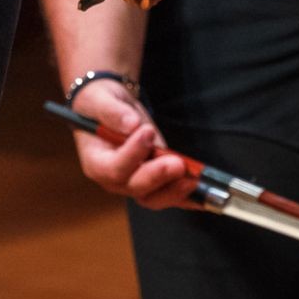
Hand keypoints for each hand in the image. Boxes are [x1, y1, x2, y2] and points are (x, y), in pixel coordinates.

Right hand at [69, 79, 197, 209]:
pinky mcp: (154, 182)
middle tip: (177, 162)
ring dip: (175, 190)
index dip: (132, 155)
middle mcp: (114, 179)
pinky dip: (188, 198)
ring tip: (193, 178)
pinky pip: (169, 195)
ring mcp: (134, 183)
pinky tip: (203, 195)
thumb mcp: (99, 100)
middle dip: (158, 177)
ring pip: (154, 198)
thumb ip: (113, 112)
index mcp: (95, 161)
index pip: (113, 168)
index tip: (147, 132)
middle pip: (136, 188)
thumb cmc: (99, 105)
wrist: (109, 109)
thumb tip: (131, 124)